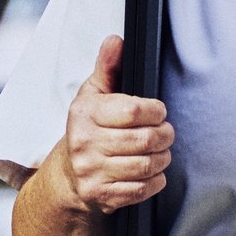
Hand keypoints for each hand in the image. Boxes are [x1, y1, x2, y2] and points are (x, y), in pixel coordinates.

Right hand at [60, 34, 171, 210]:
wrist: (68, 176)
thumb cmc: (88, 128)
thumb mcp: (93, 94)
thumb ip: (107, 67)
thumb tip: (115, 40)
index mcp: (85, 114)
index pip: (134, 110)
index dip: (156, 110)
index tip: (159, 111)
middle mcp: (85, 143)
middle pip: (145, 140)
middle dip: (165, 135)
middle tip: (166, 133)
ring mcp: (92, 172)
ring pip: (146, 165)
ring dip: (162, 158)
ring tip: (161, 151)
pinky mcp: (101, 195)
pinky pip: (140, 189)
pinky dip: (154, 180)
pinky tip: (152, 171)